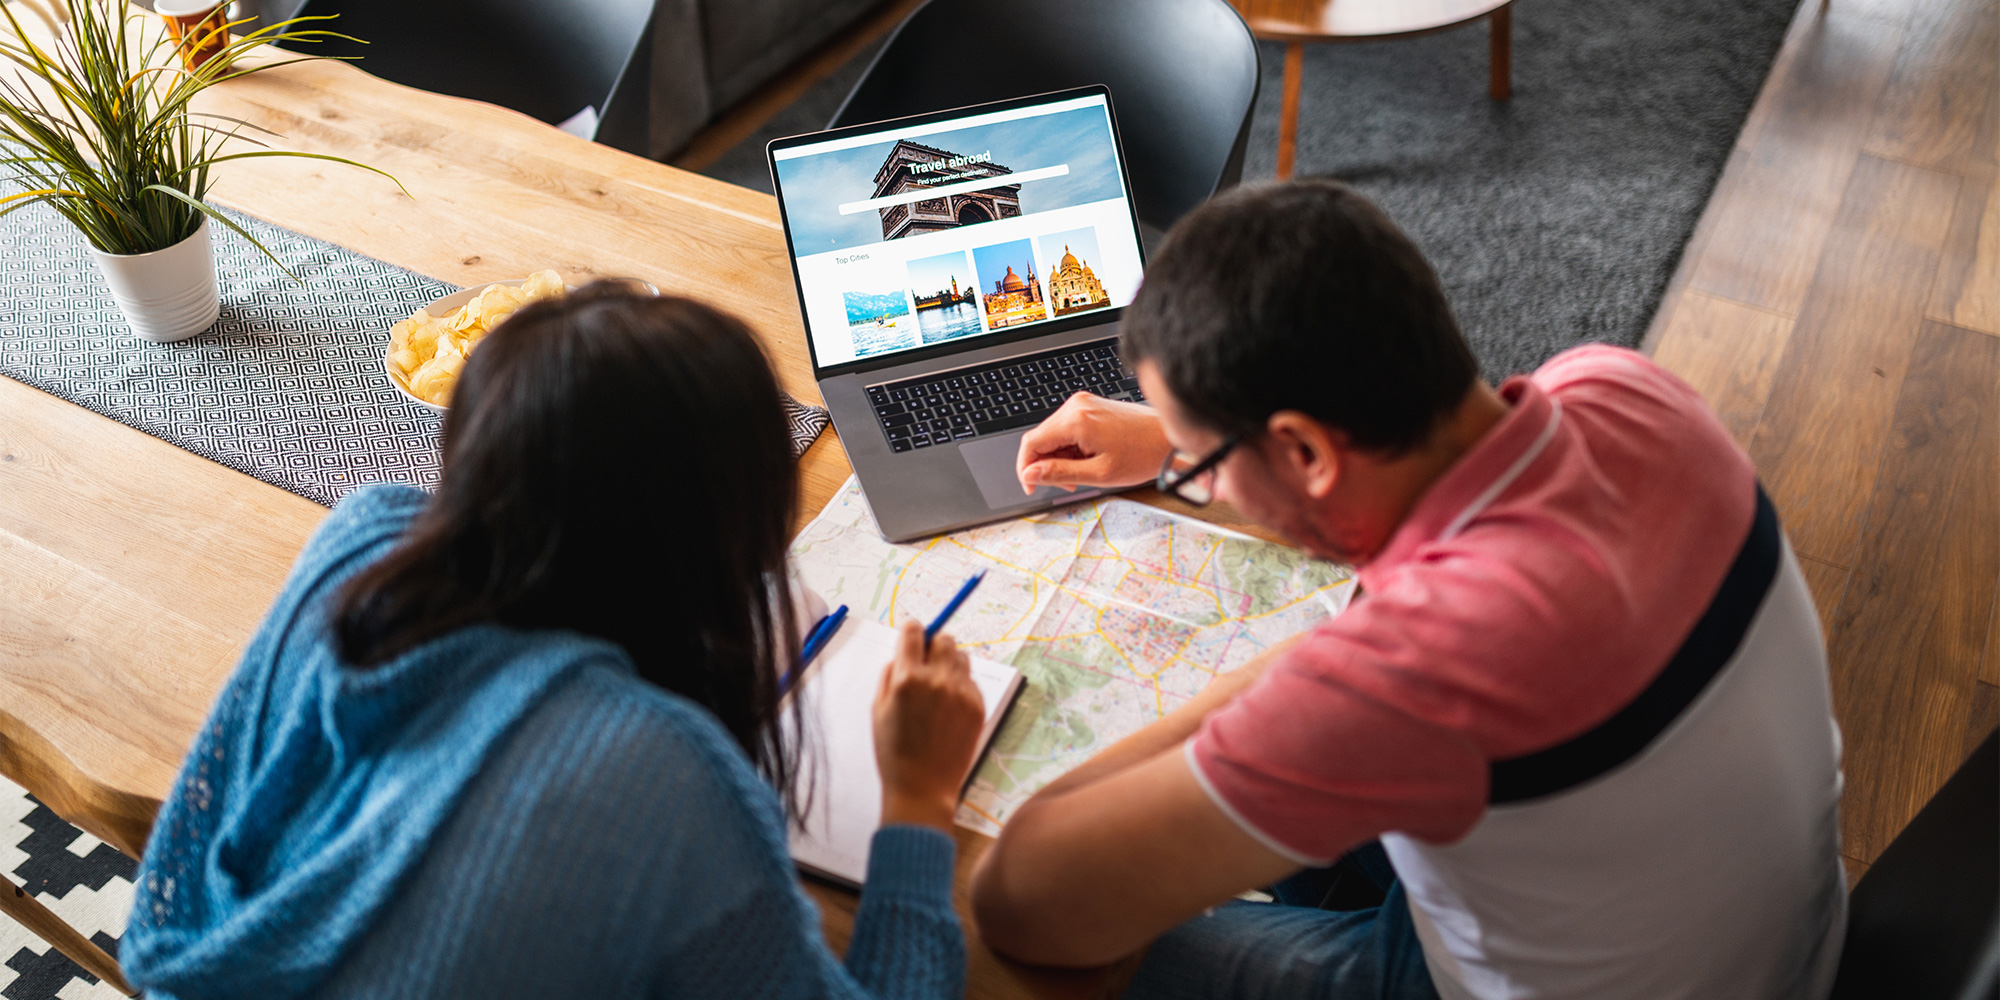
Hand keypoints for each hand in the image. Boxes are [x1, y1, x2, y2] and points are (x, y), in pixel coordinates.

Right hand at [873, 622, 987, 830]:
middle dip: (933, 645)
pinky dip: (960, 686)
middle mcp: (936, 680)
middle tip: (926, 663)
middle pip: (943, 638)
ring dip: (949, 664)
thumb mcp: (878, 709)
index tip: (912, 637)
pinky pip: (971, 681)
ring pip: (961, 657)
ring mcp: (960, 693)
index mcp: (907, 679)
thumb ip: (890, 674)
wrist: (922, 788)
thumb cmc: (894, 751)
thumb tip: (902, 652)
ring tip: (938, 688)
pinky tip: (948, 709)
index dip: (911, 632)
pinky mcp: (977, 706)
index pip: (914, 631)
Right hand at [1016, 392, 1170, 493]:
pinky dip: (1071, 448)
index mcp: (1075, 420)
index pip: (1031, 443)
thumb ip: (1059, 473)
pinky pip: (1068, 429)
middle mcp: (1076, 406)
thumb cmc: (1142, 455)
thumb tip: (1030, 474)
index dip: (1026, 468)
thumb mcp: (1099, 473)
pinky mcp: (1091, 407)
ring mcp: (1084, 404)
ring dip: (1060, 458)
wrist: (1170, 438)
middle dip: (1047, 465)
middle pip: (1041, 438)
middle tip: (1068, 485)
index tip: (1031, 487)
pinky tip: (1088, 460)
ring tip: (1083, 474)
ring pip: (1054, 435)